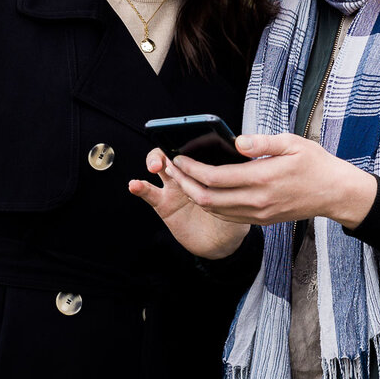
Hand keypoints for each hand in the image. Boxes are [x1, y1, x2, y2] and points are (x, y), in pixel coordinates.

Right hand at [128, 149, 249, 259]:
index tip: (187, 138)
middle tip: (172, 155)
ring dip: (154, 162)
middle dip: (169, 148)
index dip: (188, 139)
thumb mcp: (244, 189)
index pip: (193, 144)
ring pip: (159, 167)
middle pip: (172, 151)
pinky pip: (149, 194)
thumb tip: (244, 147)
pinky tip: (135, 185)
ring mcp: (174, 187)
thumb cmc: (237, 210)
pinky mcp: (163, 204)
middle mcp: (188, 173)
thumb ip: (243, 169)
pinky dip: (140, 188)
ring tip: (155, 166)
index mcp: (206, 164)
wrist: (226, 240)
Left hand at [161, 133, 377, 228]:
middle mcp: (257, 200)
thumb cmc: (315, 164)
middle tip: (172, 170)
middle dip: (185, 184)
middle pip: (208, 199)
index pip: (216, 177)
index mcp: (262, 178)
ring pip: (215, 211)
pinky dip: (211, 206)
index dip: (192, 169)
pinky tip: (205, 191)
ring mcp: (259, 214)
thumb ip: (262, 143)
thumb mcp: (292, 143)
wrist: (335, 193)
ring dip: (195, 196)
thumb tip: (237, 141)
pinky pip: (229, 216)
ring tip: (182, 179)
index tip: (179, 158)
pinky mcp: (262, 220)